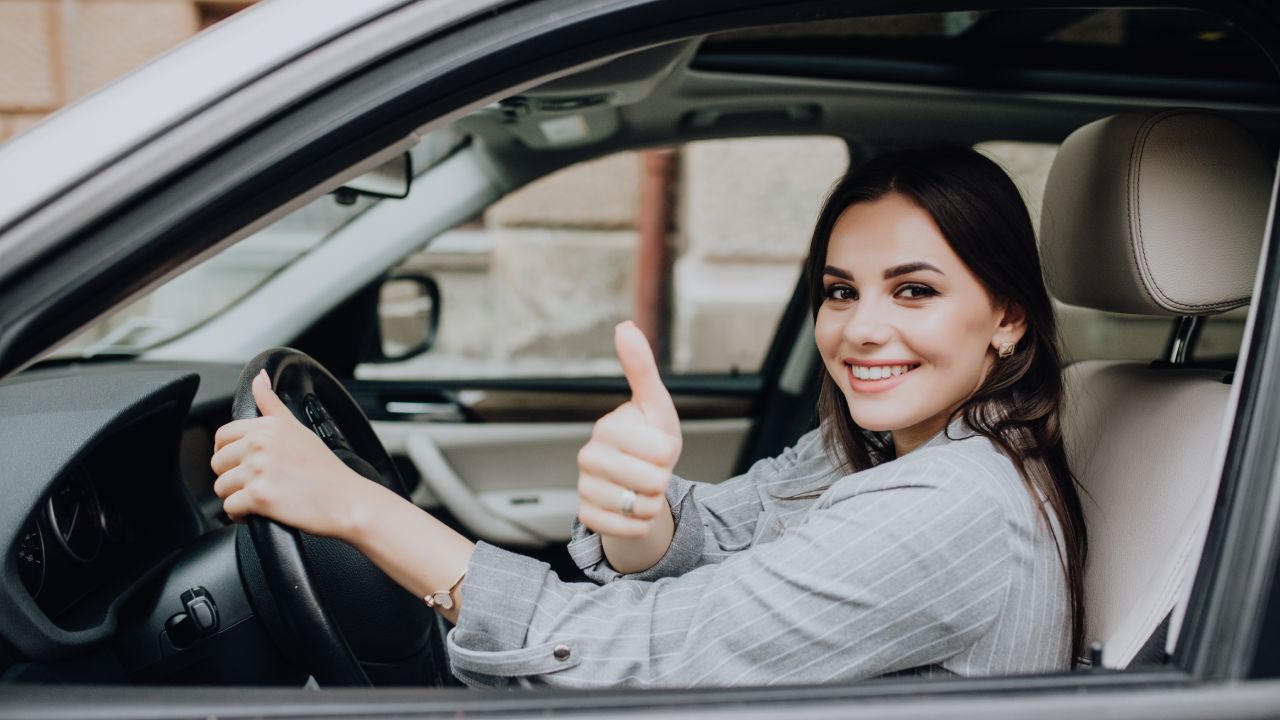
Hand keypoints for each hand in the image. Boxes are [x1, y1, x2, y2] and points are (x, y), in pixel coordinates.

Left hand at [210, 370, 370, 539]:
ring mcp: (258, 471)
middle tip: (257, 482)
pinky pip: (229, 508)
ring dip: (235, 497)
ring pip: (221, 487)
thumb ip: (271, 402)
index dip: (228, 453)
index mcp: (267, 426)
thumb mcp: (298, 427)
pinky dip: (240, 514)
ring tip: (259, 497)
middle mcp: (259, 445)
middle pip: (218, 463)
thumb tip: (259, 378)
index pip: (222, 436)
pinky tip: (257, 512)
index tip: (242, 463)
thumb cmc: (325, 468)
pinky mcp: (258, 497)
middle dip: (232, 476)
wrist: (345, 500)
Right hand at [575, 321, 682, 538]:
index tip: (657, 445)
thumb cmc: (649, 438)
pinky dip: (640, 525)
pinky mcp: (586, 517)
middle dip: (664, 480)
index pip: (660, 449)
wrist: (638, 482)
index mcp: (606, 427)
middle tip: (651, 470)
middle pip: (653, 481)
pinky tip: (631, 509)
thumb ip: (642, 367)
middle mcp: (588, 456)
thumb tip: (624, 325)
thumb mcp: (655, 404)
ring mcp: (584, 488)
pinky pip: (628, 529)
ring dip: (653, 503)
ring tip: (642, 488)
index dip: (669, 451)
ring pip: (641, 508)